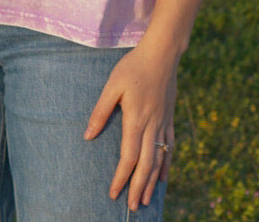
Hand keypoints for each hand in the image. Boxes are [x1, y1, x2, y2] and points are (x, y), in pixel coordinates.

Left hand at [84, 39, 178, 210]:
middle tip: (133, 207)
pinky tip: (163, 178)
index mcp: (136, 118)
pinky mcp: (169, 118)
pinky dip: (167, 165)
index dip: (122, 177)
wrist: (162, 53)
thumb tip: (88, 135)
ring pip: (160, 159)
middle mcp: (152, 125)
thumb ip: (101, 111)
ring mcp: (163, 122)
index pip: (129, 156)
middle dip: (138, 187)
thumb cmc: (133, 67)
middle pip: (147, 164)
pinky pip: (170, 147)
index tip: (114, 193)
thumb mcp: (112, 85)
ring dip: (153, 182)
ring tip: (146, 200)